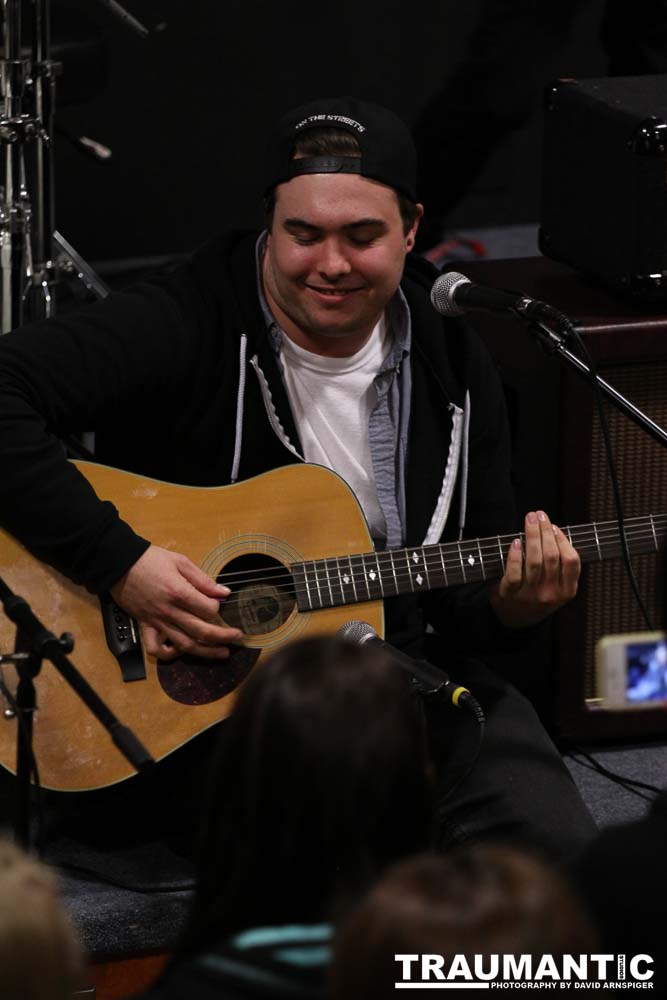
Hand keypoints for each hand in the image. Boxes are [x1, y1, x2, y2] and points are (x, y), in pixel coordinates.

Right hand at [110, 545, 242, 659]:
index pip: (208, 609)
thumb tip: (224, 593)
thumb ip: (203, 579)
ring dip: (206, 652)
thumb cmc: (150, 559)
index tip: (220, 603)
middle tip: (237, 637)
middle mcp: (169, 611)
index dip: (218, 608)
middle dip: (223, 636)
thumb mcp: (180, 562)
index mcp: (179, 592)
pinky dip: (169, 655)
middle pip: (202, 631)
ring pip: (185, 644)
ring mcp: (157, 621)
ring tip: (222, 653)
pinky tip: (181, 652)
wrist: (118, 563)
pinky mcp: (146, 626)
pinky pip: (156, 648)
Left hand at [490, 510, 580, 628]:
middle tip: (540, 515)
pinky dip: (515, 556)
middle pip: (552, 557)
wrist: (514, 620)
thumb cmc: (537, 597)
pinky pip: (514, 573)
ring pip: (535, 561)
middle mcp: (550, 594)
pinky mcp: (510, 594)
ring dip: (533, 537)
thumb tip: (554, 532)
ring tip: (530, 520)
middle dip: (546, 532)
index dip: (564, 541)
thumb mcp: (557, 588)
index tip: (554, 526)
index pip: (571, 562)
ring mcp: (530, 595)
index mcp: (566, 591)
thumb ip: (560, 567)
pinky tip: (516, 542)